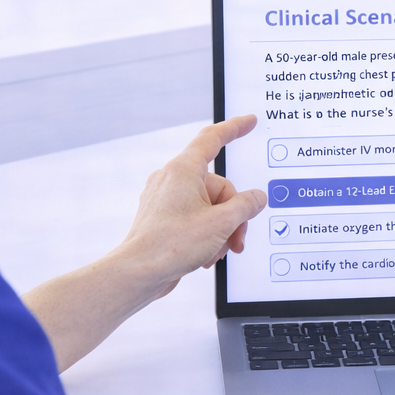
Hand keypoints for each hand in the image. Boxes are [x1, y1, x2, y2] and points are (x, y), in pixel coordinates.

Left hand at [24, 117, 265, 371]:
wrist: (138, 273)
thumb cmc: (171, 245)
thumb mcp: (222, 223)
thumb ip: (246, 206)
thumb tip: (257, 198)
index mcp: (184, 170)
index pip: (213, 138)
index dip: (235, 128)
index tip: (249, 121)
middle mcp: (172, 179)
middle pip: (219, 187)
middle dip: (233, 215)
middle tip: (236, 239)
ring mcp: (166, 198)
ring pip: (209, 206)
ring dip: (220, 230)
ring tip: (216, 251)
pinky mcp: (163, 217)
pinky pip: (195, 217)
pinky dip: (206, 234)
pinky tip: (205, 255)